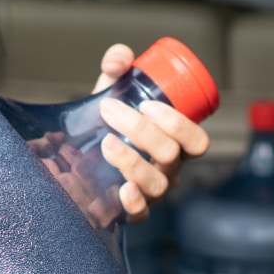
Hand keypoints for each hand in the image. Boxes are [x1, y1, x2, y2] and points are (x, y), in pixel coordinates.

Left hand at [93, 43, 210, 221]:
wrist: (77, 154)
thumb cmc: (107, 122)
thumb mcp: (113, 91)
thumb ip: (116, 67)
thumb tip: (121, 58)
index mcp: (176, 145)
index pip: (196, 141)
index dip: (178, 124)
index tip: (148, 105)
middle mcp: (169, 171)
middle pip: (170, 156)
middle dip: (141, 131)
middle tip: (111, 110)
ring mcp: (151, 193)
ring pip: (156, 184)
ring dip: (132, 161)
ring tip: (106, 142)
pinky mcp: (130, 211)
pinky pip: (140, 214)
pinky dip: (134, 203)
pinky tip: (121, 189)